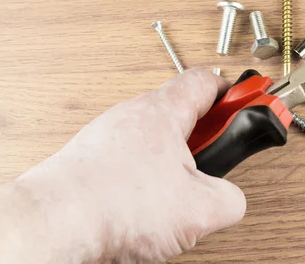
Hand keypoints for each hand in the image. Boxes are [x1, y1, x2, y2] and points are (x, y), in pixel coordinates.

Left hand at [35, 68, 246, 262]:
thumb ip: (230, 198)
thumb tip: (231, 199)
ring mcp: (109, 136)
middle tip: (216, 159)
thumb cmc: (114, 203)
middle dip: (205, 138)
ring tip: (178, 192)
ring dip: (174, 162)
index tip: (249, 106)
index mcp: (163, 111)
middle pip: (182, 112)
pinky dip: (146, 177)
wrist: (54, 222)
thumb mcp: (199, 208)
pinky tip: (147, 204)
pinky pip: (131, 160)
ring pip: (156, 140)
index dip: (233, 93)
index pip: (206, 81)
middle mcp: (133, 115)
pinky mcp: (92, 160)